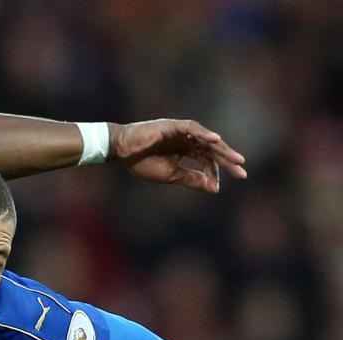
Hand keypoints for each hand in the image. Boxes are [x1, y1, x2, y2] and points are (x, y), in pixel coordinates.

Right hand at [110, 119, 246, 192]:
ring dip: (222, 149)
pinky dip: (204, 134)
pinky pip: (192, 128)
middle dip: (227, 160)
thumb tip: (214, 188)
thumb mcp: (171, 175)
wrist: (121, 152)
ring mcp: (181, 131)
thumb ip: (191, 179)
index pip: (206, 160)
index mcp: (185, 151)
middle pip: (212, 149)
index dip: (214, 172)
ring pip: (206, 139)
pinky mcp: (172, 125)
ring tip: (235, 159)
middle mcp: (187, 139)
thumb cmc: (142, 162)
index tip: (218, 185)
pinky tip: (215, 141)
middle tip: (242, 170)